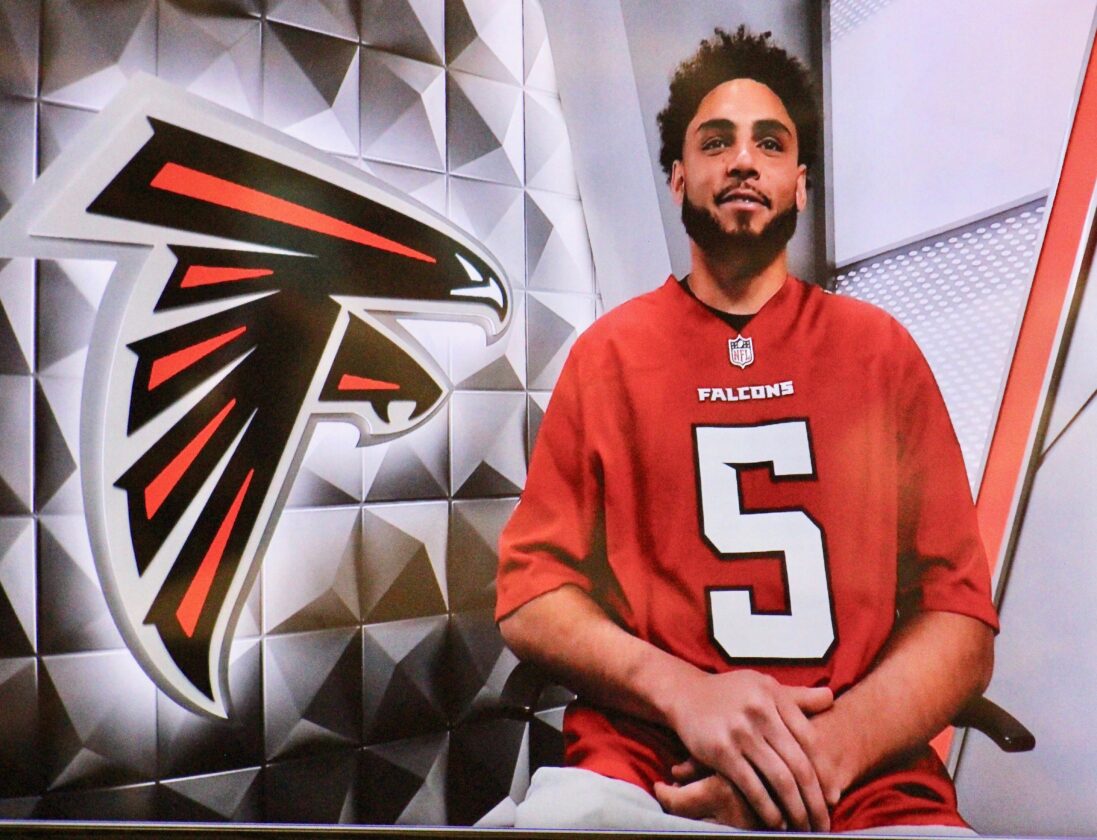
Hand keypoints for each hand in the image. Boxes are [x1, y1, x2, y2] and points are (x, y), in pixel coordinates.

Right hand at [665, 669, 835, 831]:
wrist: (684, 694)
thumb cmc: (729, 693)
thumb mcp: (763, 686)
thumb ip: (797, 696)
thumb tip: (831, 698)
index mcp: (775, 695)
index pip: (810, 739)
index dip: (825, 772)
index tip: (833, 797)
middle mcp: (760, 712)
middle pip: (799, 765)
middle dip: (815, 800)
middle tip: (823, 823)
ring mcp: (740, 732)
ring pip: (780, 780)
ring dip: (796, 810)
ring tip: (803, 827)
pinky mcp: (721, 751)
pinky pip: (752, 786)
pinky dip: (768, 809)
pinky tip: (776, 821)